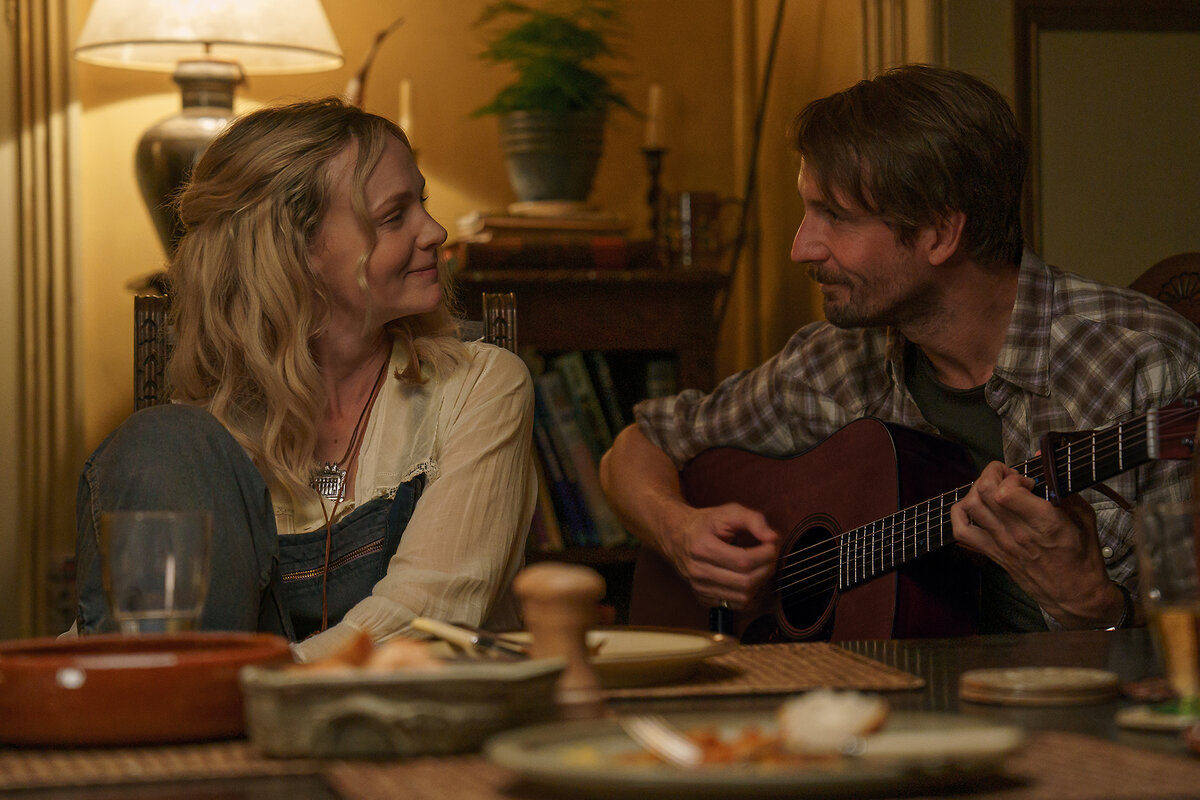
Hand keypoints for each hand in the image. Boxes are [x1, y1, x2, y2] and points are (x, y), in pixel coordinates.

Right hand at [660, 502, 779, 609]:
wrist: (678, 536)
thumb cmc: (706, 524)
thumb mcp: (729, 512)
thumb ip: (753, 520)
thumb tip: (773, 538)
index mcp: (702, 547)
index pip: (744, 561)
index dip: (765, 555)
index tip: (771, 546)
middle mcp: (698, 571)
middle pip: (745, 582)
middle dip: (766, 569)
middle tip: (770, 557)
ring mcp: (700, 588)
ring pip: (743, 598)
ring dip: (760, 584)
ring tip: (761, 567)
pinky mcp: (704, 599)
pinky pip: (736, 606)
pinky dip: (750, 596)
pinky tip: (750, 579)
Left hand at [949, 461, 1121, 627]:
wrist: (1074, 596)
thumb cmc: (1083, 558)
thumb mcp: (1084, 517)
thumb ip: (1063, 488)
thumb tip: (1045, 461)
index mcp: (1044, 523)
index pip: (1007, 492)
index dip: (1013, 477)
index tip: (1027, 480)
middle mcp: (1017, 533)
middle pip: (984, 492)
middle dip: (992, 473)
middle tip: (1007, 476)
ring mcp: (1001, 543)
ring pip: (971, 506)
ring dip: (978, 488)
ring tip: (994, 488)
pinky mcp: (993, 553)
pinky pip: (961, 530)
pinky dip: (960, 513)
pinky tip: (973, 506)